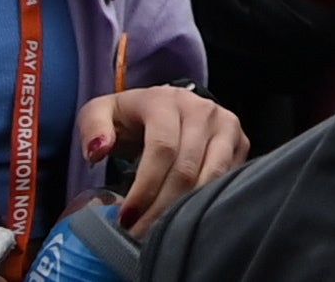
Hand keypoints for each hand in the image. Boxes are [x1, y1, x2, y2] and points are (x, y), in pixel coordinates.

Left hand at [80, 83, 247, 228]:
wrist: (167, 107)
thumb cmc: (130, 117)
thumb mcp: (100, 112)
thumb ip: (93, 128)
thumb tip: (99, 150)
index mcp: (167, 101)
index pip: (162, 147)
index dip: (145, 187)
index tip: (126, 217)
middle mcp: (203, 110)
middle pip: (186, 167)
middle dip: (160, 207)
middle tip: (138, 232)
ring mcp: (226, 125)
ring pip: (212, 175)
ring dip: (185, 208)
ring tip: (159, 230)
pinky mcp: (241, 141)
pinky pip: (228, 177)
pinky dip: (206, 200)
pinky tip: (184, 216)